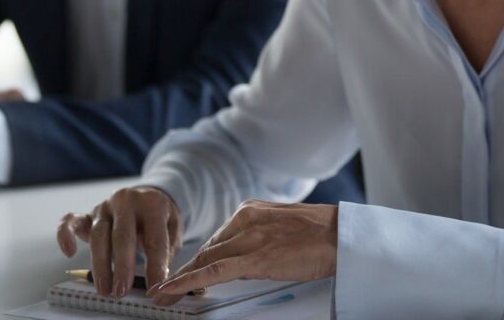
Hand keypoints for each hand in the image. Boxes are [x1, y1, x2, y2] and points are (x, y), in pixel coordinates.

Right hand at [57, 186, 182, 297]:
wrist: (149, 195)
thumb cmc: (160, 218)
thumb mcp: (174, 228)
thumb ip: (167, 251)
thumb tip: (159, 282)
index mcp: (153, 204)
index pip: (154, 239)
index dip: (155, 266)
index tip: (155, 287)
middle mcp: (127, 201)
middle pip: (123, 237)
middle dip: (122, 267)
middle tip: (122, 291)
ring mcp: (105, 207)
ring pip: (99, 236)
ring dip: (100, 265)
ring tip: (104, 289)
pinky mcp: (88, 213)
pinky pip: (70, 221)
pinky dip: (65, 235)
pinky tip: (69, 252)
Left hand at [148, 200, 335, 305]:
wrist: (341, 235)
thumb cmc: (319, 234)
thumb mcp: (280, 227)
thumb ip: (257, 237)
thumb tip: (241, 259)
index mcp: (251, 210)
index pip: (217, 239)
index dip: (198, 260)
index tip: (184, 273)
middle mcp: (245, 219)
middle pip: (207, 250)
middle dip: (184, 271)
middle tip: (164, 288)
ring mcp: (250, 237)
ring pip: (206, 260)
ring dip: (180, 279)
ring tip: (161, 294)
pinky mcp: (256, 257)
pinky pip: (214, 270)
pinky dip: (189, 281)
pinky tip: (173, 289)